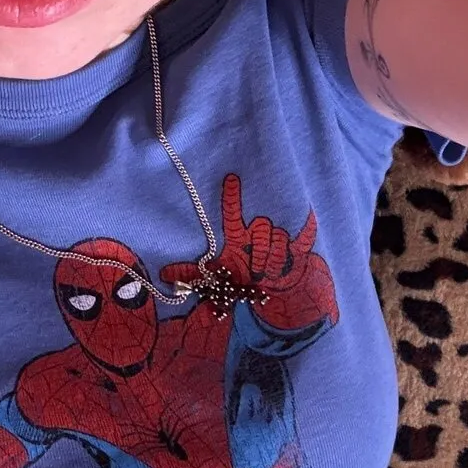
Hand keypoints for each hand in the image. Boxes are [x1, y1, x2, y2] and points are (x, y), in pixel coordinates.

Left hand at [162, 175, 337, 326]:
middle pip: (261, 225)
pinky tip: (305, 234)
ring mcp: (279, 237)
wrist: (275, 289)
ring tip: (269, 277)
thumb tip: (161, 275)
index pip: (233, 212)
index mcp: (238, 235)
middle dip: (260, 252)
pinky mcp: (298, 246)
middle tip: (256, 274)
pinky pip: (303, 235)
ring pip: (279, 237)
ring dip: (274, 261)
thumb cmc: (245, 278)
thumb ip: (192, 275)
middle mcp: (257, 230)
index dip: (232, 196)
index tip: (230, 178)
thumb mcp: (218, 278)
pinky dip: (306, 232)